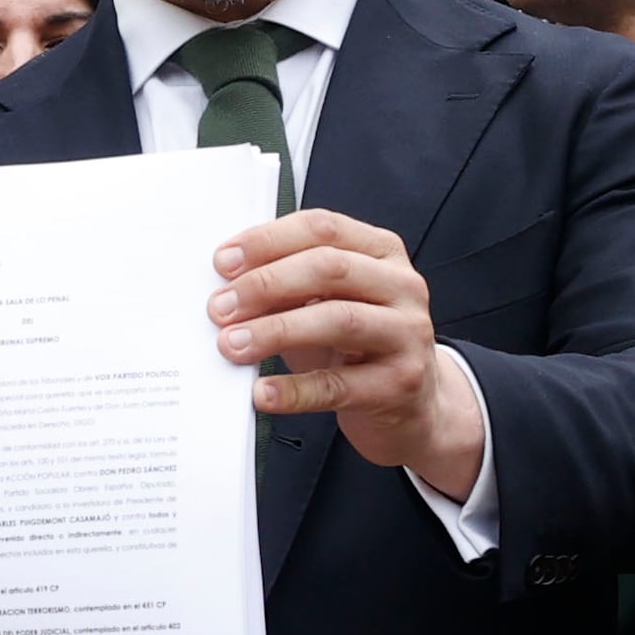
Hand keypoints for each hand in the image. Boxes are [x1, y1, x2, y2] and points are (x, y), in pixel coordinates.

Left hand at [211, 211, 481, 495]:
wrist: (414, 406)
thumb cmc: (358, 347)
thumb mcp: (325, 305)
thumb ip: (287, 288)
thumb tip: (225, 286)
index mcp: (381, 252)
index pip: (323, 228)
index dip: (269, 241)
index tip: (223, 261)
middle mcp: (402, 286)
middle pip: (329, 268)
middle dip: (266, 284)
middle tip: (220, 307)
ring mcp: (407, 334)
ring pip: (338, 320)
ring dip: (275, 331)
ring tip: (232, 345)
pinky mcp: (401, 383)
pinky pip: (339, 385)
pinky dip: (295, 390)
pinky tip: (263, 392)